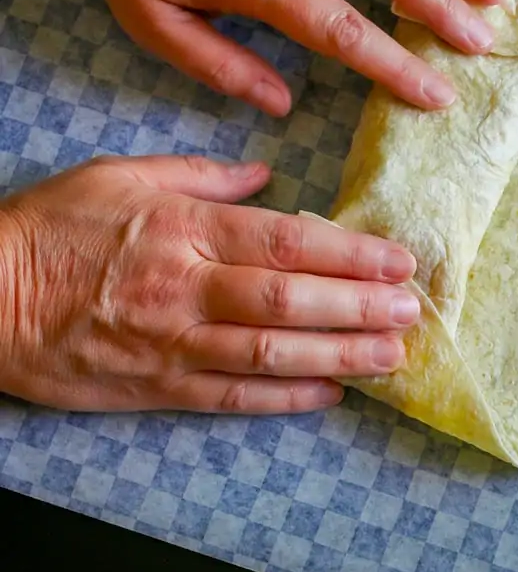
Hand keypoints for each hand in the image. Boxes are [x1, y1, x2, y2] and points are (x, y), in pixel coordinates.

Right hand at [0, 154, 421, 413]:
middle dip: (359, 308)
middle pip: (287, 302)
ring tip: (392, 356)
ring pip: (269, 355)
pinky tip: (331, 394)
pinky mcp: (155, 388)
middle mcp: (182, 289)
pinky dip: (285, 398)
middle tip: (411, 310)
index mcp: (180, 230)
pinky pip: (232, 396)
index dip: (348, 255)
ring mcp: (170, 345)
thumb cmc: (52, 230)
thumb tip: (266, 174)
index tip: (398, 260)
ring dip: (339, 357)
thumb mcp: (120, 176)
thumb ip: (200, 174)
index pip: (282, 243)